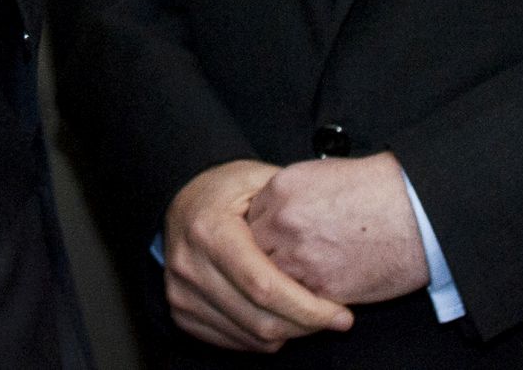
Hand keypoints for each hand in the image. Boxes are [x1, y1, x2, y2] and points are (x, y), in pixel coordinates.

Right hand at [162, 159, 356, 352]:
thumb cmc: (225, 191)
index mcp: (210, 231)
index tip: (340, 313)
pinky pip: (235, 342)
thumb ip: (291, 208)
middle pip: (260, 320)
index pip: (264, 287)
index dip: (308, 308)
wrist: (182, 203)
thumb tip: (334, 240)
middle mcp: (190, 265)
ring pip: (251, 337)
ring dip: (290, 333)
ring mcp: (181, 293)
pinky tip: (281, 317)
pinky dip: (265, 338)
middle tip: (335, 319)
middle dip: (306, 326)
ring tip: (309, 315)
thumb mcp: (258, 180)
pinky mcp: (182, 312)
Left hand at [245, 152, 431, 306]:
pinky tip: (316, 290)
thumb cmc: (376, 189)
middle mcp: (284, 222)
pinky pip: (297, 301)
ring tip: (299, 278)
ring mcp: (301, 257)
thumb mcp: (320, 175)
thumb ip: (286, 196)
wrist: (415, 213)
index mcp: (281, 189)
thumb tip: (269, 215)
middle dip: (264, 256)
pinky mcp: (322, 288)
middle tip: (280, 260)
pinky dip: (303, 299)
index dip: (259, 231)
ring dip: (280, 281)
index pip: (248, 218)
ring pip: (270, 279)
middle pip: (253, 249)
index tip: (269, 238)